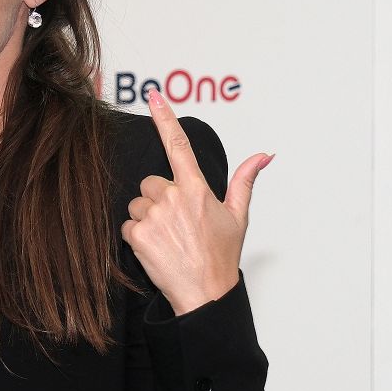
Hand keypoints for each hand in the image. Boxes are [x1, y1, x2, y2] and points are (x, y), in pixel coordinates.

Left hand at [119, 91, 272, 314]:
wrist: (205, 294)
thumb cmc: (221, 256)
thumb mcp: (238, 217)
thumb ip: (245, 180)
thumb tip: (263, 156)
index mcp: (197, 189)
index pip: (179, 145)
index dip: (165, 118)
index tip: (154, 96)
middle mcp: (174, 198)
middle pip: (151, 183)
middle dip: (159, 200)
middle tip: (177, 224)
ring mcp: (155, 216)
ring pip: (138, 204)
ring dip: (147, 218)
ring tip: (168, 239)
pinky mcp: (138, 234)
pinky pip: (128, 224)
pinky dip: (137, 236)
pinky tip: (156, 248)